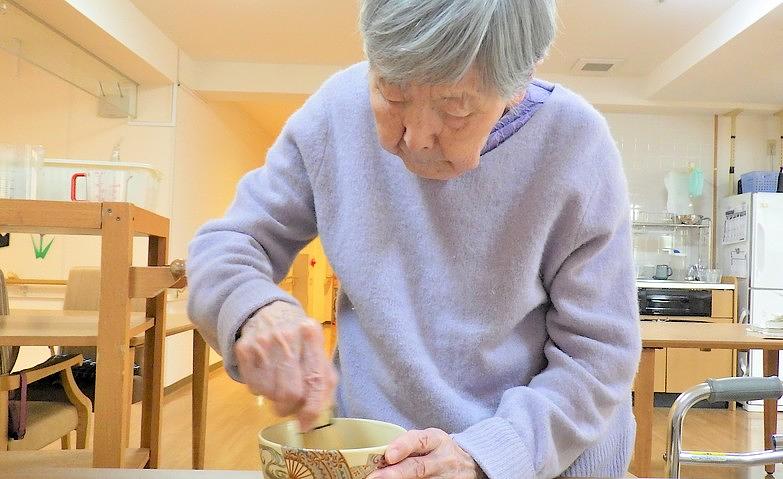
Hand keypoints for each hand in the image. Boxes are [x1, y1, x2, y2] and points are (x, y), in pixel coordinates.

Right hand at [233, 300, 337, 429]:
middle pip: (290, 393)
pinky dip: (260, 389)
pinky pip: (252, 387)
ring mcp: (263, 342)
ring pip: (269, 393)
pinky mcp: (243, 349)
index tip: (306, 424)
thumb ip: (324, 380)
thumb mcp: (317, 350)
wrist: (264, 311)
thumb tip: (317, 417)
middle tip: (290, 405)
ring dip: (274, 398)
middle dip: (290, 407)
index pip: (316, 381)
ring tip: (277, 384)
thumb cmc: (297, 337)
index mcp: (312, 335)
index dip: (312, 409)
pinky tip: (265, 375)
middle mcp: (288, 337)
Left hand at [368, 428, 481, 478]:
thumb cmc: (439, 450)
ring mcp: (445, 478)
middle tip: (374, 478)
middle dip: (395, 474)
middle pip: (418, 468)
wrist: (469, 465)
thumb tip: (377, 456)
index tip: (388, 455)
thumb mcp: (430, 440)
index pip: (420, 440)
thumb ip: (408, 445)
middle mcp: (442, 460)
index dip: (403, 447)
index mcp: (436, 440)